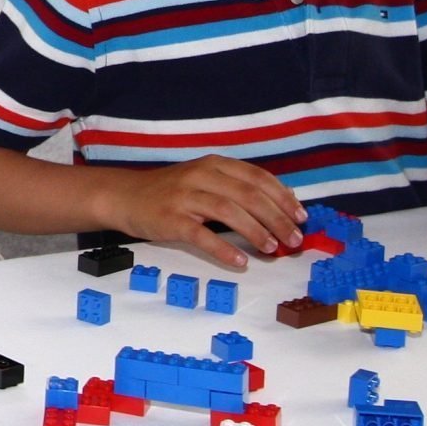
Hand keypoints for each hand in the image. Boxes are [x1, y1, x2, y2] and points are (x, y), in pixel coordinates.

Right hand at [102, 157, 304, 270]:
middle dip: (277, 218)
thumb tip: (279, 205)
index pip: (257, 177)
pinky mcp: (170, 219)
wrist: (125, 195)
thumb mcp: (204, 180)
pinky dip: (223, 248)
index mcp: (214, 165)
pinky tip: (240, 260)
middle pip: (248, 194)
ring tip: (272, 249)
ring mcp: (184, 196)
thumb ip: (236, 188)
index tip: (301, 217)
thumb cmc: (170, 192)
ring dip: (255, 230)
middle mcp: (201, 176)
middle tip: (294, 239)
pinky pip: (200, 235)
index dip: (282, 197)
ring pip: (228, 211)